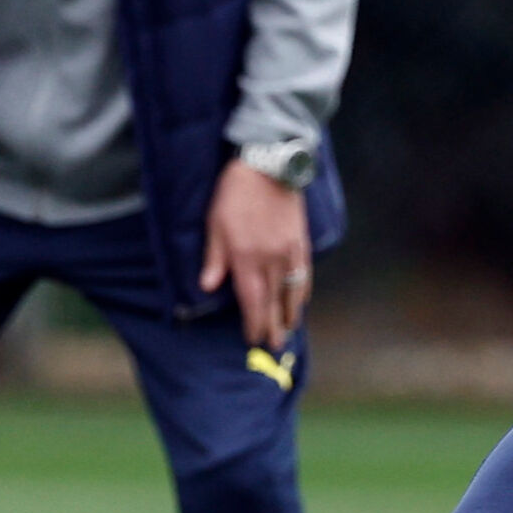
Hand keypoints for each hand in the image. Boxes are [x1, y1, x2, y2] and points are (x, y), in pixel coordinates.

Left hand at [199, 158, 311, 354]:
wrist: (269, 164)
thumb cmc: (235, 193)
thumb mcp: (215, 224)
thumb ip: (214, 258)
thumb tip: (208, 288)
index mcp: (247, 259)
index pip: (252, 302)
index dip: (253, 324)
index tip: (252, 340)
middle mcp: (272, 261)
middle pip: (274, 303)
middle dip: (273, 327)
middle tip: (276, 348)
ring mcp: (290, 252)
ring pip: (293, 292)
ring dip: (290, 314)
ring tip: (288, 329)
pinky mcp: (301, 242)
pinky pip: (304, 275)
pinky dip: (303, 291)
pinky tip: (301, 300)